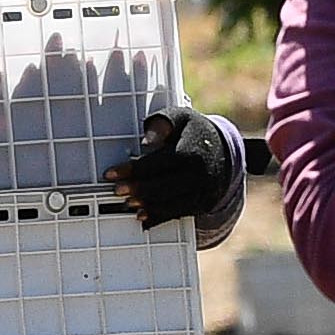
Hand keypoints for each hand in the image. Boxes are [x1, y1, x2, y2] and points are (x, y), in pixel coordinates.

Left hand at [110, 106, 227, 227]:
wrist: (224, 152)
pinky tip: (143, 217)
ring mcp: (203, 191)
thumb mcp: (180, 117)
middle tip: (117, 190)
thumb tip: (146, 140)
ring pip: (172, 204)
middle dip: (138, 190)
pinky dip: (159, 217)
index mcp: (193, 150)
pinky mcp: (203, 204)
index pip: (158, 162)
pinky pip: (179, 214)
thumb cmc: (194, 132)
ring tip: (128, 203)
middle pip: (165, 187)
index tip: (110, 173)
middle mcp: (200, 174)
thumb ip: (161, 124)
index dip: (133, 169)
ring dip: (147, 206)